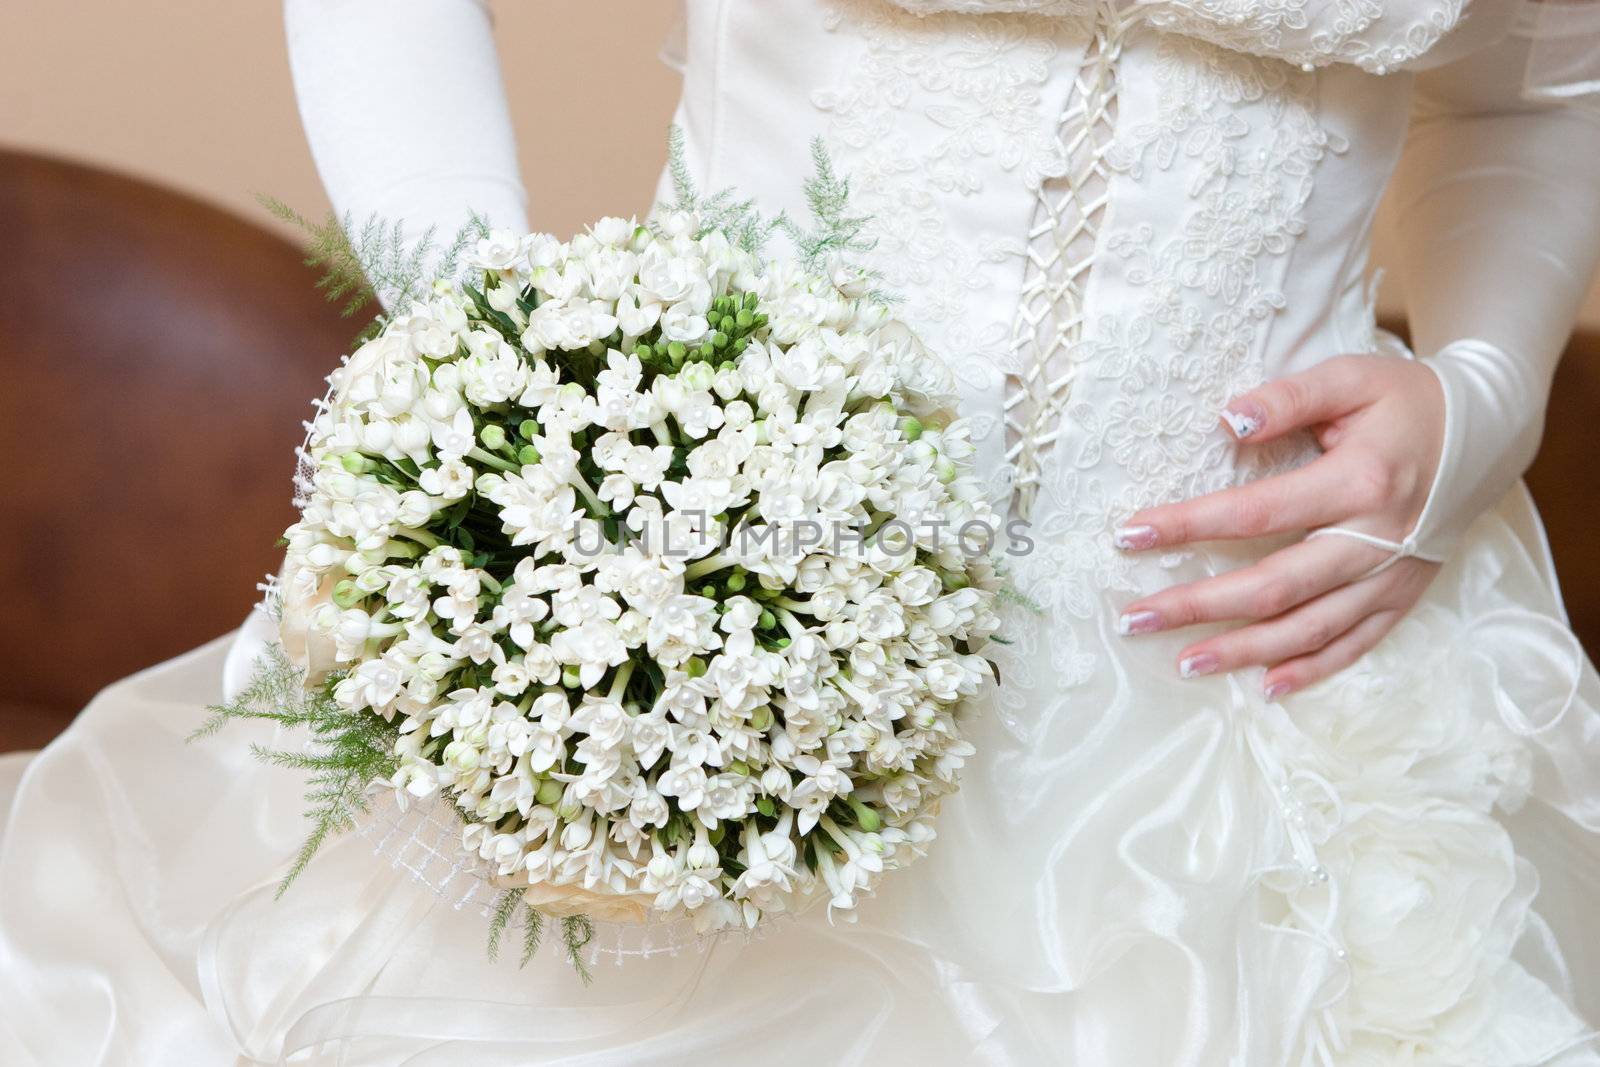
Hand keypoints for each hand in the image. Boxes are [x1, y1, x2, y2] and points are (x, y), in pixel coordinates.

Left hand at [1113, 354, 1445, 698]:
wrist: (1486, 434)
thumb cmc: (1406, 400)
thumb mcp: (1351, 378)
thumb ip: (1288, 398)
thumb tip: (1229, 421)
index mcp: (1359, 482)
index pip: (1256, 513)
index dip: (1190, 525)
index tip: (1129, 535)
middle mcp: (1376, 539)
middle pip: (1274, 587)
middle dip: (1199, 606)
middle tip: (1135, 619)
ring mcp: (1391, 576)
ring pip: (1309, 629)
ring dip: (1244, 651)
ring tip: (1184, 663)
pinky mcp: (1402, 597)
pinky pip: (1355, 645)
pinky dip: (1311, 670)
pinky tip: (1266, 689)